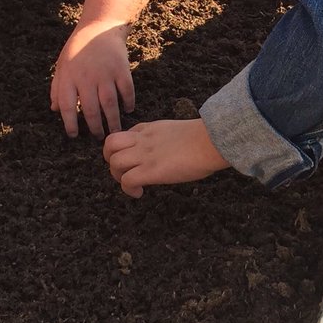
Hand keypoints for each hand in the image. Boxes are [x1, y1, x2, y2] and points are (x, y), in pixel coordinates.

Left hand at [51, 21, 134, 137]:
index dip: (70, 123)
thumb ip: (57, 88)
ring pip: (109, 103)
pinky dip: (128, 101)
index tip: (74, 135)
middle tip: (99, 138)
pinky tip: (128, 110)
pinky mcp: (121, 68)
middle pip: (90, 109)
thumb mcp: (62, 65)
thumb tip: (55, 110)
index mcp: (69, 77)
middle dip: (95, 127)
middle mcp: (86, 77)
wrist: (99, 27)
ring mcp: (105, 72)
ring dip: (113, 120)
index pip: (67, 106)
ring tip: (115, 132)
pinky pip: (126, 90)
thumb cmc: (78, 48)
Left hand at [102, 118, 228, 197]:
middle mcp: (144, 139)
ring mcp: (145, 154)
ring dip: (117, 176)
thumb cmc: (207, 138)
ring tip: (131, 183)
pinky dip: (128, 189)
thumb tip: (173, 151)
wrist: (212, 141)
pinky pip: (126, 180)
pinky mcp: (151, 170)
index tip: (134, 160)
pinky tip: (139, 193)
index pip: (126, 134)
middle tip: (124, 171)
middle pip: (110, 143)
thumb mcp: (180, 132)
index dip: (124, 148)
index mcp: (151, 129)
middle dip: (111, 159)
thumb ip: (168, 139)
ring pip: (114, 161)